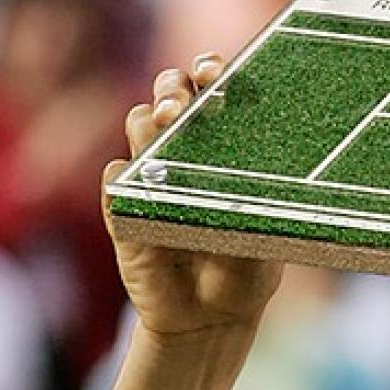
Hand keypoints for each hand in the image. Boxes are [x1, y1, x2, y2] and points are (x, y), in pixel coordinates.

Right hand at [102, 54, 281, 340]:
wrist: (211, 318)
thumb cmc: (246, 267)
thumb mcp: (266, 231)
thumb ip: (262, 200)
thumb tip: (274, 171)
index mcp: (225, 147)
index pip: (213, 93)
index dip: (210, 73)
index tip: (215, 71)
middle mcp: (185, 152)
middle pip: (170, 94)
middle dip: (173, 86)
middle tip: (183, 100)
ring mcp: (152, 177)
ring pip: (139, 125)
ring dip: (149, 121)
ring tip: (163, 126)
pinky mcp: (125, 209)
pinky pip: (116, 181)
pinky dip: (125, 178)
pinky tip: (139, 183)